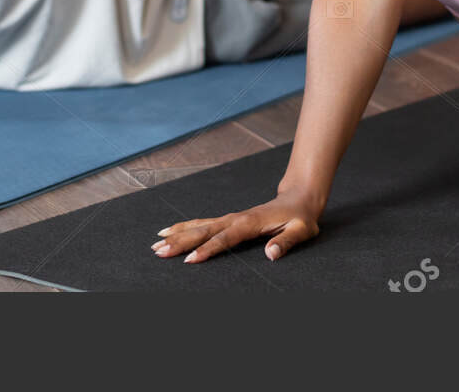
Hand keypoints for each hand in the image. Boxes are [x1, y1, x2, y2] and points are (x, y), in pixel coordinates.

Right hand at [152, 191, 321, 263]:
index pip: (224, 238)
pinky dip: (185, 227)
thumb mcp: (301, 231)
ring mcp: (231, 218)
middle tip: (159, 252)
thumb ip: (286, 242)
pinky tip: (171, 232)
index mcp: (250, 223)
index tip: (190, 260)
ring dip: (178, 234)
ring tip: (157, 243)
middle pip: (204, 231)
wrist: (300, 198)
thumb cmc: (301, 217)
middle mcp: (236, 219)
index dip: (208, 249)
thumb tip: (270, 254)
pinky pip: (204, 224)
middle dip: (181, 241)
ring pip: (200, 226)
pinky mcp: (229, 220)